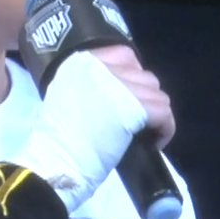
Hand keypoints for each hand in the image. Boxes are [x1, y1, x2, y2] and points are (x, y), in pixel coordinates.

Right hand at [9, 47, 173, 211]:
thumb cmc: (57, 140)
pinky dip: (164, 130)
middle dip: (145, 100)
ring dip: (155, 115)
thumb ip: (89, 85)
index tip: (127, 100)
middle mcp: (101, 67)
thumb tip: (119, 94)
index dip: (132, 79)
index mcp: (81, 61)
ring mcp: (120, 86)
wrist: (55, 163)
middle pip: (144, 76)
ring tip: (143, 135)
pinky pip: (165, 113)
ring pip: (158, 94)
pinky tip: (153, 143)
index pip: (124, 55)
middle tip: (134, 123)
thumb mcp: (66, 96)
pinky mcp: (135, 107)